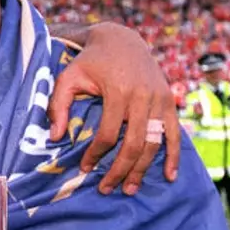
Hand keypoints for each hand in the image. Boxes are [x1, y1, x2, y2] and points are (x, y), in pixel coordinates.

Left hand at [47, 23, 180, 195]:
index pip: (109, 134)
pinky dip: (173, 155)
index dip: (96, 155)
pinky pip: (174, 133)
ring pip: (154, 143)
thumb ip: (58, 106)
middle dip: (120, 171)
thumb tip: (54, 137)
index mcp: (119, 91)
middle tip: (106, 189)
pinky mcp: (169, 101)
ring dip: (142, 169)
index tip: (85, 168)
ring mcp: (159, 99)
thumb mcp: (68, 77)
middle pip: (134, 144)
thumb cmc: (90, 62)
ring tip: (129, 189)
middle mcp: (143, 96)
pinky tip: (169, 176)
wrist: (121, 39)